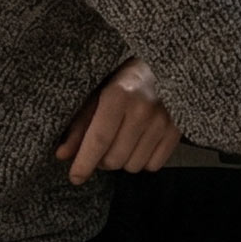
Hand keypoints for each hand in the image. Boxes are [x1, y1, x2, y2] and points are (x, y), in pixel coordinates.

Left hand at [54, 58, 179, 184]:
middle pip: (114, 159)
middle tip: (102, 147)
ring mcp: (163, 120)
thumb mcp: (97, 93)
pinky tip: (140, 143)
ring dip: (123, 160)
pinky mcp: (178, 130)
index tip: (75, 177)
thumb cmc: (125, 79)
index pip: (99, 140)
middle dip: (102, 160)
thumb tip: (62, 154)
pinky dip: (144, 160)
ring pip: (133, 166)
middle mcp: (143, 109)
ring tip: (122, 142)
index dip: (84, 163)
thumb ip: (79, 124)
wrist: (165, 64)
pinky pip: (154, 165)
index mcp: (118, 94)